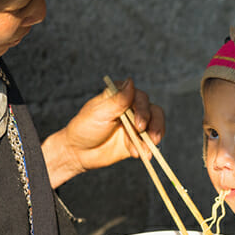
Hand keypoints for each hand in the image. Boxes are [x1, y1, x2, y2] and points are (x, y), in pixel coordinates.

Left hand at [42, 79, 164, 187]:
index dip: (142, 109)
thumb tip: (131, 81)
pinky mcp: (137, 140)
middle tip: (141, 133)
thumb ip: (118, 100)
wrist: (79, 152)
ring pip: (156, 125)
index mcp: (121, 96)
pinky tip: (137, 154)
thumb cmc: (85, 127)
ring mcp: (135, 124)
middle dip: (151, 123)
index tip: (137, 122)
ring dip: (152, 136)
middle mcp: (131, 108)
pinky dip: (147, 148)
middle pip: (152, 110)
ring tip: (143, 149)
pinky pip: (150, 142)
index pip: (140, 97)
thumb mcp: (100, 113)